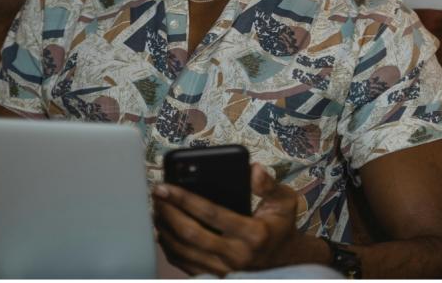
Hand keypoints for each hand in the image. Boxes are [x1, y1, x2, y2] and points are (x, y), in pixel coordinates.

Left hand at [152, 163, 327, 275]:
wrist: (286, 261)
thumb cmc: (280, 227)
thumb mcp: (284, 202)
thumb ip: (269, 184)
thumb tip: (253, 170)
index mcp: (253, 234)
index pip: (211, 213)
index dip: (184, 198)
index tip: (165, 186)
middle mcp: (237, 256)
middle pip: (191, 233)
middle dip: (168, 212)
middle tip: (155, 195)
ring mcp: (225, 270)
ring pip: (184, 251)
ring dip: (165, 229)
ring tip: (156, 209)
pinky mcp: (216, 278)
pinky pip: (185, 264)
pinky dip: (170, 247)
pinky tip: (163, 230)